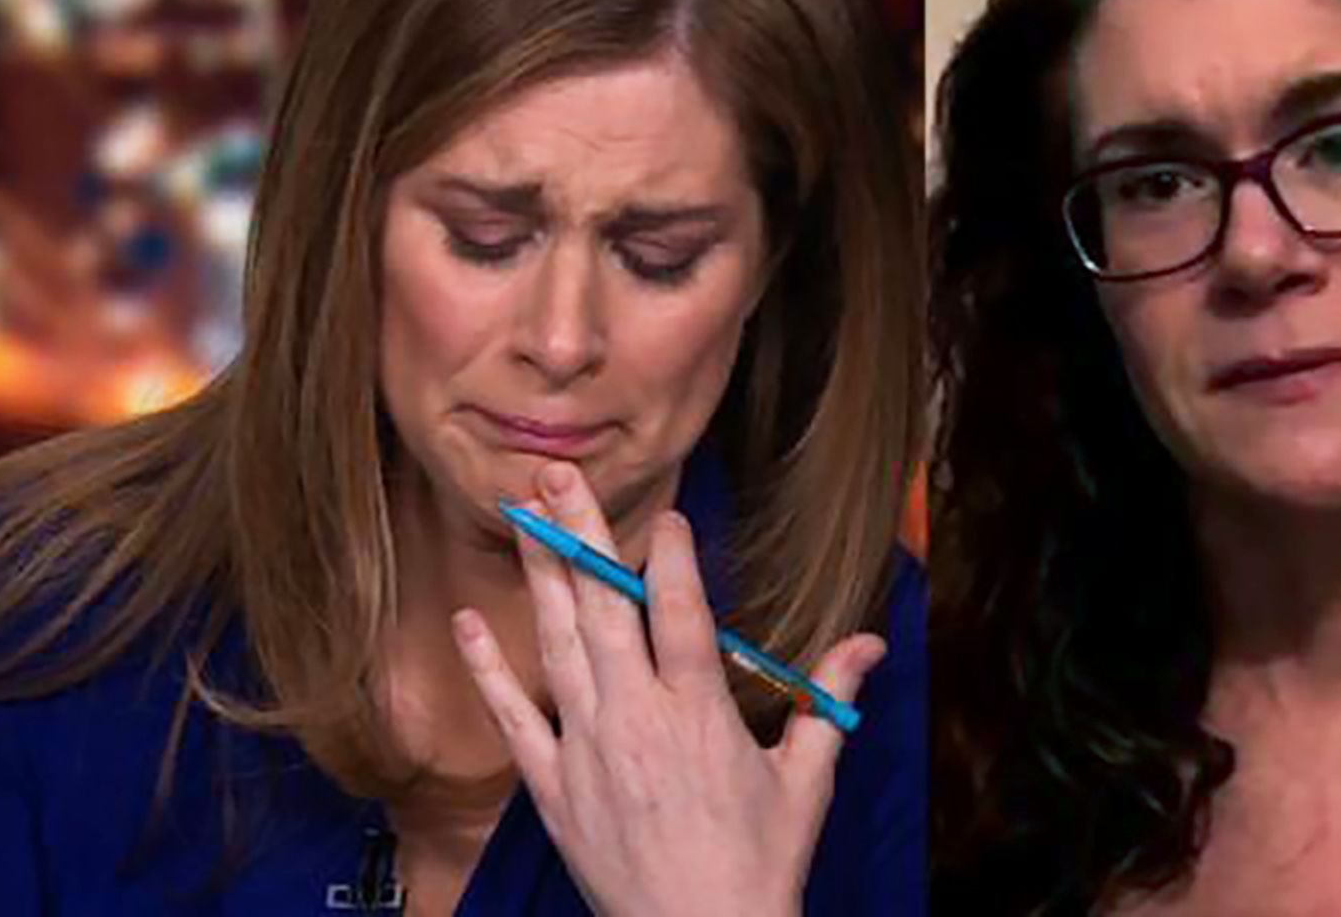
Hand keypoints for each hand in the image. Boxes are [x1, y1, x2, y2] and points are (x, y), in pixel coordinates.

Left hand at [451, 461, 885, 916]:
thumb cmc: (758, 865)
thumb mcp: (806, 779)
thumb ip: (829, 701)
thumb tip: (870, 642)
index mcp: (701, 712)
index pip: (682, 612)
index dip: (673, 557)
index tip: (666, 511)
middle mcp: (638, 718)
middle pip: (606, 609)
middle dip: (581, 535)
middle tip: (556, 476)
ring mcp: (588, 750)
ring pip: (559, 645)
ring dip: (540, 577)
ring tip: (522, 517)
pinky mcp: (554, 787)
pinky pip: (515, 717)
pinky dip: (490, 668)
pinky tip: (470, 621)